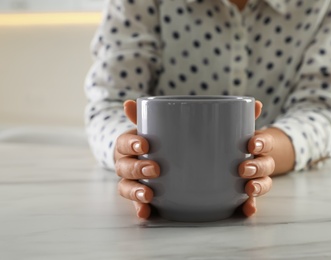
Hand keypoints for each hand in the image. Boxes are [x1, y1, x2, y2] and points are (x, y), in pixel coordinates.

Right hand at [115, 100, 159, 218]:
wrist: (145, 156)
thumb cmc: (147, 140)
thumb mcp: (146, 127)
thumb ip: (142, 116)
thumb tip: (129, 102)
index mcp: (126, 146)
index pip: (123, 144)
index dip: (130, 144)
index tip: (144, 144)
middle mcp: (124, 164)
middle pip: (124, 167)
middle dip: (137, 169)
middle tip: (154, 169)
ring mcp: (130, 181)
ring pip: (126, 187)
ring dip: (135, 192)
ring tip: (148, 195)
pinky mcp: (138, 196)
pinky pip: (135, 204)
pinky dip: (139, 208)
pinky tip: (145, 213)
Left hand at [238, 101, 274, 216]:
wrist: (255, 156)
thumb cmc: (244, 141)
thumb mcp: (246, 128)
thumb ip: (248, 116)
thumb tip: (256, 102)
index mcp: (261, 146)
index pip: (265, 143)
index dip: (261, 144)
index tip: (251, 144)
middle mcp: (263, 163)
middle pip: (265, 166)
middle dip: (256, 167)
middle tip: (243, 168)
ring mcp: (258, 179)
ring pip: (264, 184)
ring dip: (258, 187)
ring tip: (249, 190)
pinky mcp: (251, 193)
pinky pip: (254, 202)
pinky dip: (252, 206)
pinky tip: (249, 210)